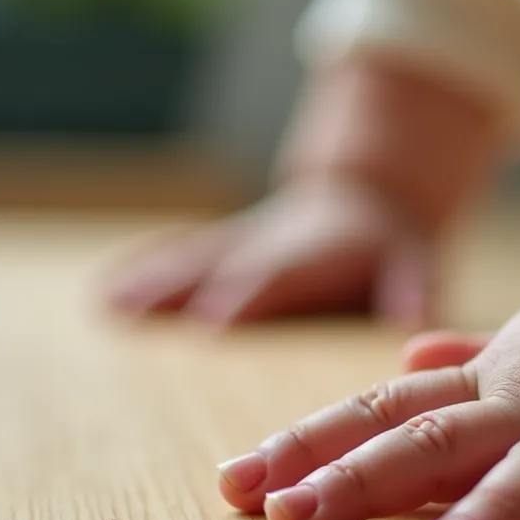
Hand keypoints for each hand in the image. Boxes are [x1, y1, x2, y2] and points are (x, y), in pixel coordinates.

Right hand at [106, 177, 437, 326]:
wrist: (364, 195)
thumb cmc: (391, 243)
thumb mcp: (415, 258)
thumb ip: (414, 287)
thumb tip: (415, 322)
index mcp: (318, 253)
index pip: (279, 276)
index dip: (246, 296)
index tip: (211, 323)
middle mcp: (270, 245)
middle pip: (220, 268)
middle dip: (180, 294)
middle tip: (132, 317)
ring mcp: (241, 245)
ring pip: (191, 262)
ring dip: (150, 285)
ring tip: (107, 308)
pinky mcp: (225, 249)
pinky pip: (180, 258)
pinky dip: (142, 273)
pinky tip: (104, 297)